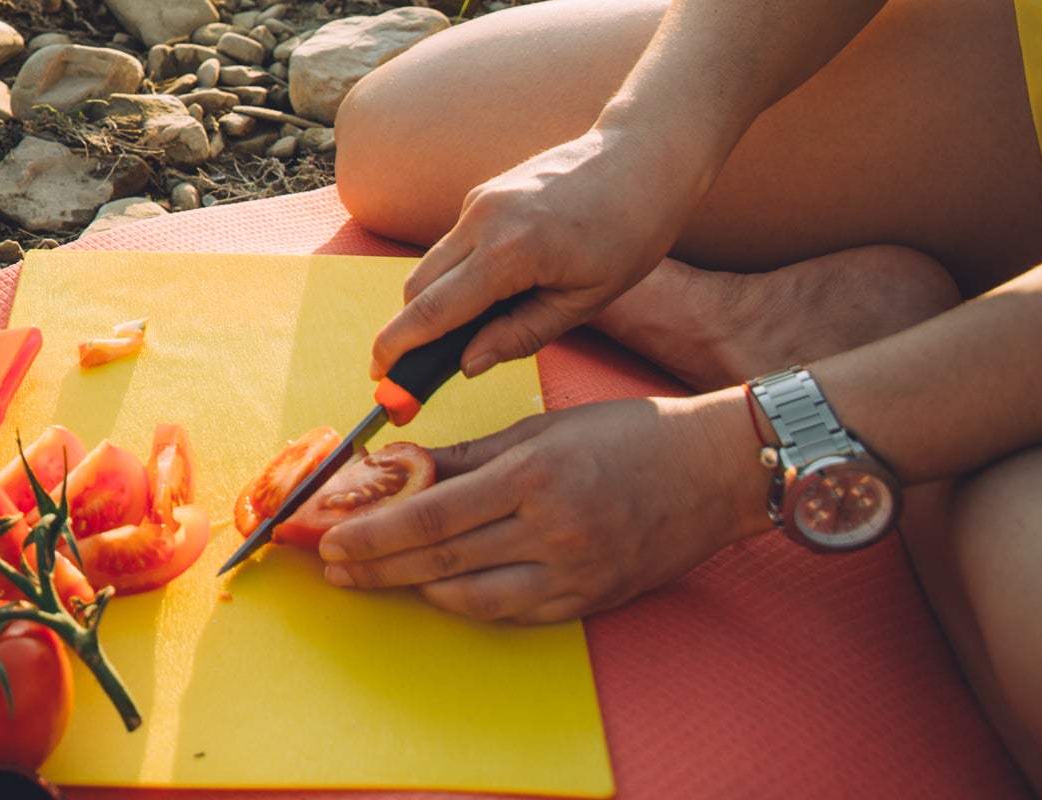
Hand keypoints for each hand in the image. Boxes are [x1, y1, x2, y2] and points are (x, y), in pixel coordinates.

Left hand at [319, 393, 770, 623]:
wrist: (710, 471)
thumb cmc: (626, 434)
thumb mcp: (539, 428)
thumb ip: (468, 455)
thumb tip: (401, 468)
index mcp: (532, 476)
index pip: (430, 513)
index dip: (373, 531)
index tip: (332, 535)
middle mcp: (550, 530)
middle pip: (440, 560)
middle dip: (377, 565)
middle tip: (332, 566)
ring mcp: (571, 573)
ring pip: (469, 595)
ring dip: (411, 589)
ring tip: (371, 577)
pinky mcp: (588, 601)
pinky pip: (510, 612)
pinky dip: (465, 602)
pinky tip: (434, 590)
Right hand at [370, 123, 707, 381]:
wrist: (641, 158)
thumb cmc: (629, 232)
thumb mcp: (585, 301)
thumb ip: (521, 335)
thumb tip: (466, 363)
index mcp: (509, 253)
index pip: (432, 309)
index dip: (399, 348)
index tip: (379, 379)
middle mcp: (482, 220)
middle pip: (417, 287)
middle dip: (408, 331)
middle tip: (415, 373)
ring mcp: (479, 201)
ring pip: (433, 264)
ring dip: (434, 303)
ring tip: (463, 338)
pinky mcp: (484, 193)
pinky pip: (454, 244)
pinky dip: (456, 276)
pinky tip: (492, 295)